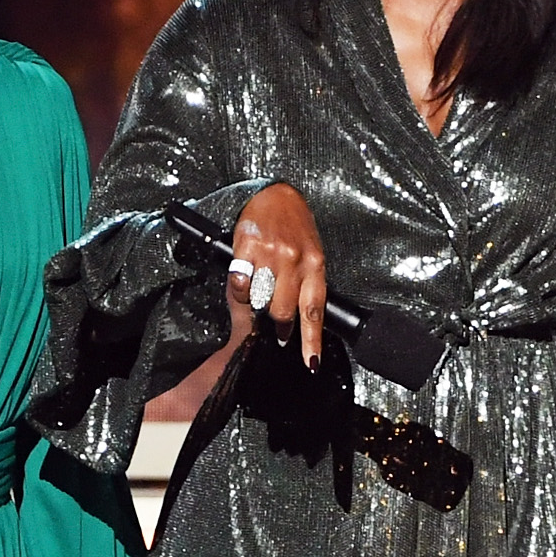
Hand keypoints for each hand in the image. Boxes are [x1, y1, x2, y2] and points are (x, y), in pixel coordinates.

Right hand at [229, 184, 328, 368]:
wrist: (275, 193)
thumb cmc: (294, 228)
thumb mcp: (310, 253)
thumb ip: (305, 284)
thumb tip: (296, 321)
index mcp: (315, 264)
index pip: (314, 310)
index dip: (311, 340)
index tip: (311, 363)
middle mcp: (295, 259)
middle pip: (283, 311)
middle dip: (278, 322)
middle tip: (274, 320)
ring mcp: (272, 253)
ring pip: (260, 300)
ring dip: (257, 303)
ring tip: (258, 288)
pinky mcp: (248, 247)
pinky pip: (241, 283)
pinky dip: (240, 288)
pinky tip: (244, 277)